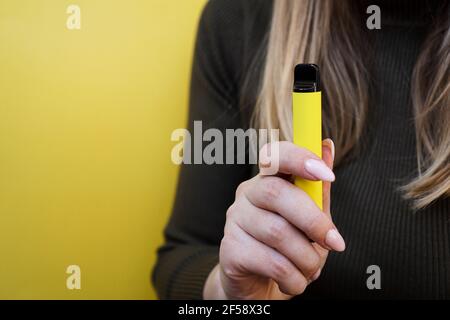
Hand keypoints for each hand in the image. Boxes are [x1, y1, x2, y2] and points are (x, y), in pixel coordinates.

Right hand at [203, 139, 343, 299]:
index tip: (327, 175)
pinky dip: (293, 278)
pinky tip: (294, 281)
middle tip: (335, 243)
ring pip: (278, 233)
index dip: (299, 158)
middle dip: (313, 221)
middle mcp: (246, 195)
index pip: (274, 155)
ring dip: (307, 258)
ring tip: (311, 269)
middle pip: (276, 193)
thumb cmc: (287, 248)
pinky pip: (271, 262)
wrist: (257, 286)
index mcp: (267, 181)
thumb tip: (327, 145)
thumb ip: (317, 188)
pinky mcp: (229, 250)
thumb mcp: (309, 218)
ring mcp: (234, 221)